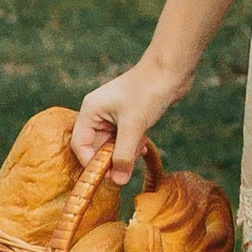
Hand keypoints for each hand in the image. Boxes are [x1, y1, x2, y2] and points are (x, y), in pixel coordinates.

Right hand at [74, 62, 187, 180]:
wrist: (171, 70)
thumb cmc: (148, 91)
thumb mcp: (134, 127)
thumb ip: (124, 155)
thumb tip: (118, 181)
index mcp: (91, 110)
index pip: (80, 144)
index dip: (91, 163)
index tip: (107, 177)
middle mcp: (98, 112)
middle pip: (95, 146)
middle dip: (110, 159)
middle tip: (125, 171)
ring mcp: (114, 114)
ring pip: (111, 144)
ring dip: (124, 153)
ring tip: (137, 153)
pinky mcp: (129, 116)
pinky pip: (124, 138)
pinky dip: (132, 145)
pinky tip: (143, 146)